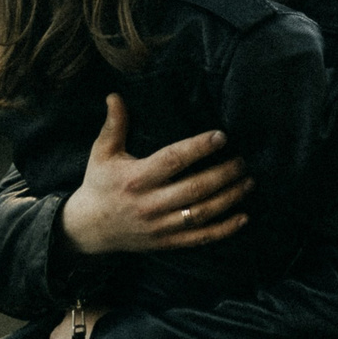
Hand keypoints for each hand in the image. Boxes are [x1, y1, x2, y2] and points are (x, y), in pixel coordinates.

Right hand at [58, 96, 250, 254]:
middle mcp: (150, 204)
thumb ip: (114, 125)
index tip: (221, 136)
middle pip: (194, 188)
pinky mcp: (167, 242)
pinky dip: (225, 229)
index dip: (199, 148)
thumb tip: (115, 96)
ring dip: (230, 198)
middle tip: (242, 161)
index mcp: (136, 178)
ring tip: (248, 182)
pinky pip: (201, 238)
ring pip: (202, 213)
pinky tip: (243, 217)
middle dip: (223, 174)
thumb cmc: (100, 184)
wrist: (89, 229)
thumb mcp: (102, 153)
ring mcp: (160, 226)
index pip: (173, 160)